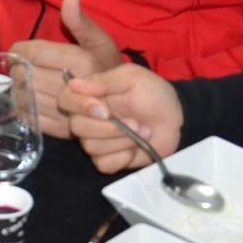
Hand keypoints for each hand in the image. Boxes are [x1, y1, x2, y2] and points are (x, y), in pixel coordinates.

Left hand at [9, 0, 124, 138]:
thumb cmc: (107, 67)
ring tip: (24, 82)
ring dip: (18, 88)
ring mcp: (66, 112)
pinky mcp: (61, 131)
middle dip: (17, 69)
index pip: (32, 53)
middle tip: (20, 66)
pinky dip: (24, 109)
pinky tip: (29, 100)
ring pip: (25, 97)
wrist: (124, 104)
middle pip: (25, 76)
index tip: (19, 50)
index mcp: (80, 62)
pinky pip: (31, 118)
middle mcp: (72, 87)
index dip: (19, 50)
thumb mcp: (99, 40)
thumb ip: (80, 21)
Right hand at [61, 63, 182, 172]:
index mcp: (91, 95)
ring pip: (90, 146)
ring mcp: (96, 140)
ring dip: (121, 141)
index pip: (66, 99)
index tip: (104, 109)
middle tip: (134, 122)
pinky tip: (135, 148)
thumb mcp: (132, 78)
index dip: (80, 106)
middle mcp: (88, 118)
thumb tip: (75, 84)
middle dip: (108, 128)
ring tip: (142, 131)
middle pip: (77, 127)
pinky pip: (103, 164)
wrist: (176, 119)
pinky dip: (122, 157)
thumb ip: (104, 80)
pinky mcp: (108, 160)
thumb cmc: (154, 94)